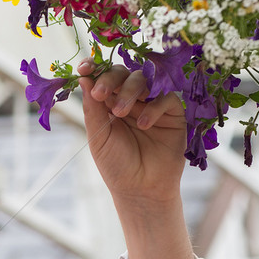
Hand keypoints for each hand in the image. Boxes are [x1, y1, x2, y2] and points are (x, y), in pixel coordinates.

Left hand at [77, 59, 187, 207]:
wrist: (141, 190)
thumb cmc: (116, 165)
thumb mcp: (99, 136)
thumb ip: (92, 108)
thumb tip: (83, 78)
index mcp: (110, 103)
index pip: (104, 78)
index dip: (95, 69)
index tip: (84, 68)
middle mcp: (132, 99)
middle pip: (124, 73)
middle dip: (111, 79)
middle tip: (101, 94)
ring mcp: (153, 103)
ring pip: (145, 79)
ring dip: (130, 91)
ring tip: (120, 112)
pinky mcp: (174, 113)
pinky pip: (167, 97)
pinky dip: (154, 107)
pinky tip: (143, 125)